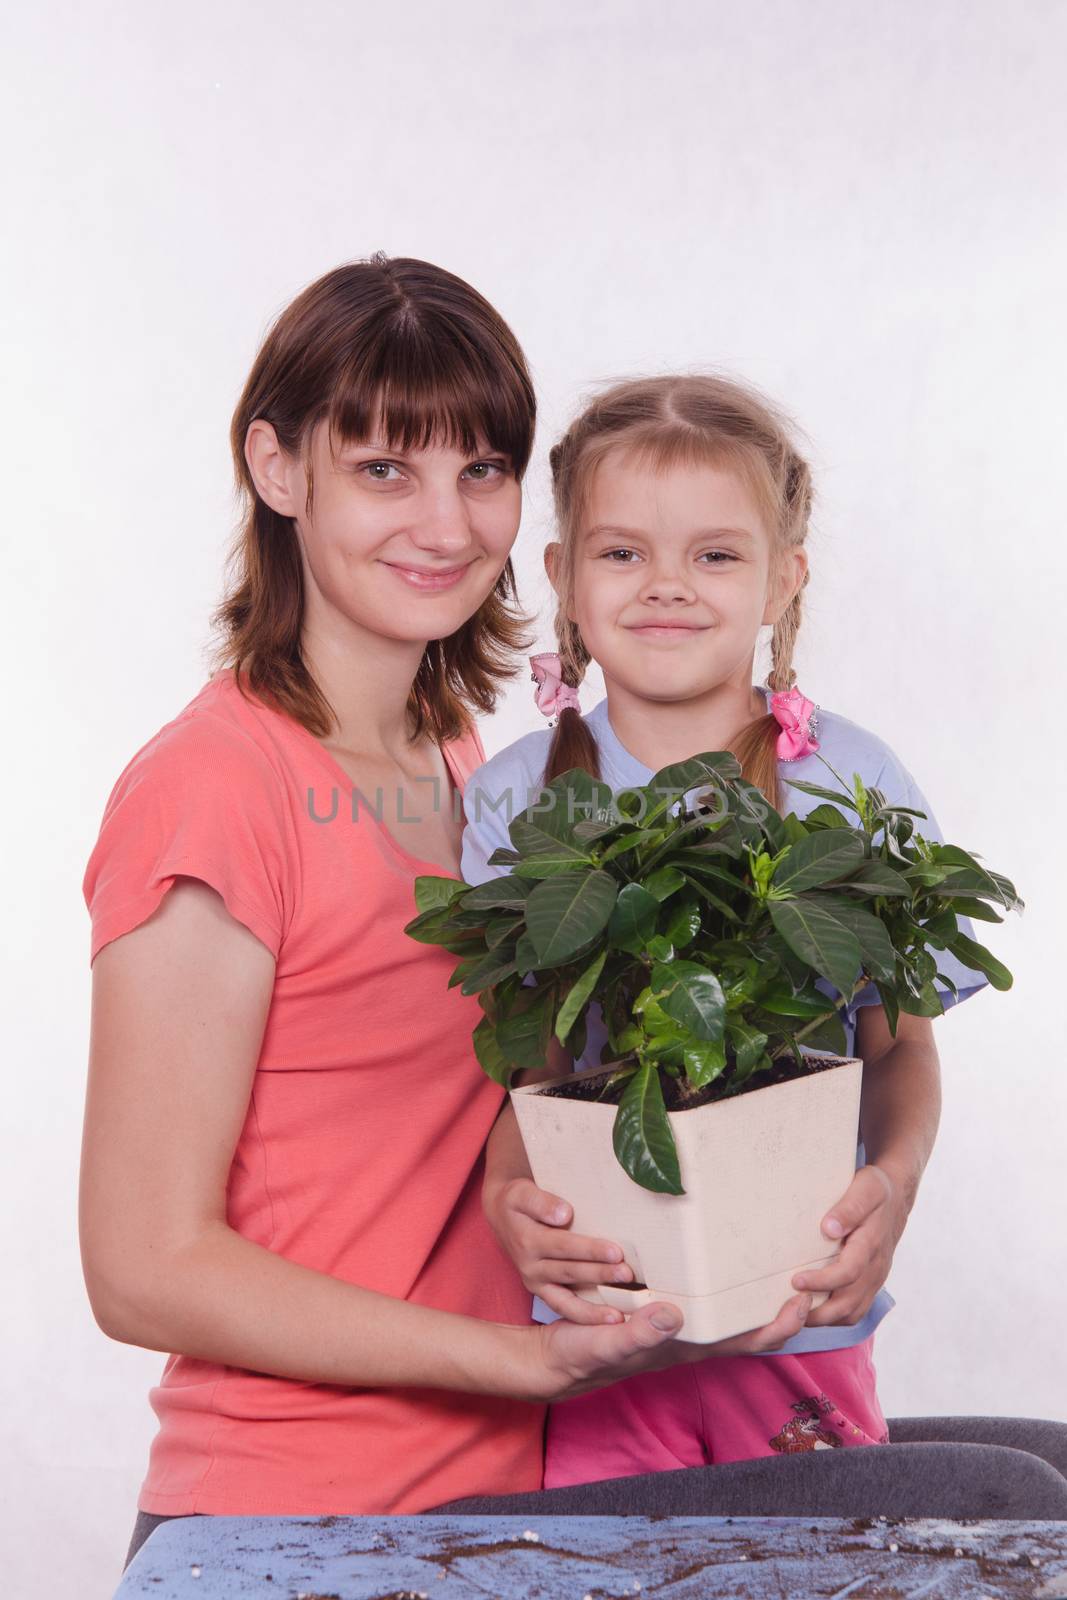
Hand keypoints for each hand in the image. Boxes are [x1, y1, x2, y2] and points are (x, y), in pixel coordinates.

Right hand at [485, 1176, 635, 1323]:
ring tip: (620, 1310)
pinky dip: (585, 1317)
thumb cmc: (518, 1200)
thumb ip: (541, 1203)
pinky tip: (610, 1320)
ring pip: (567, 1297)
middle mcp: (530, 1266)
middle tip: (627, 1274)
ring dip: (594, 1304)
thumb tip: (564, 1214)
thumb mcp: (522, 1193)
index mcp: (527, 1240)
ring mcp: (535, 1282)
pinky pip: (564, 1308)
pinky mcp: (542, 1292)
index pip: (563, 1245)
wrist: (502, 1215)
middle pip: (569, 1272)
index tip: (616, 1251)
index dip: (589, 1250)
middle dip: (600, 1274)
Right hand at [534, 1288, 815, 1401]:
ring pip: (732, 1316)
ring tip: (779, 1262)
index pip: (745, 1341)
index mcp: (685, 1349)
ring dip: (758, 1297)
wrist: (557, 1360)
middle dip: (781, 1308)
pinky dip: (726, 1287)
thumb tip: (673, 1314)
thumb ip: (637, 1332)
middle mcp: (691, 1340)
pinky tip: (726, 1262)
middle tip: (808, 1271)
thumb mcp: (604, 1342)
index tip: (800, 1300)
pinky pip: (707, 1302)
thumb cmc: (582, 1354)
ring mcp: (679, 1329)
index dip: (778, 1326)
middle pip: (749, 1328)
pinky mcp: (663, 1315)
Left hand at [791, 1163, 907, 1326]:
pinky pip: (854, 1311)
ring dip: (824, 1319)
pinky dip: (833, 1317)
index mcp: (871, 1244)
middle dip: (817, 1312)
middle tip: (787, 1306)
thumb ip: (849, 1208)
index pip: (848, 1272)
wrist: (895, 1198)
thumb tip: (829, 1228)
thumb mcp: (866, 1189)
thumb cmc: (874, 1190)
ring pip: (851, 1313)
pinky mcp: (870, 1284)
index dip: (822, 1281)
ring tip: (794, 1312)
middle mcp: (875, 1268)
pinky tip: (811, 1310)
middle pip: (848, 1304)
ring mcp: (874, 1279)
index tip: (796, 1281)